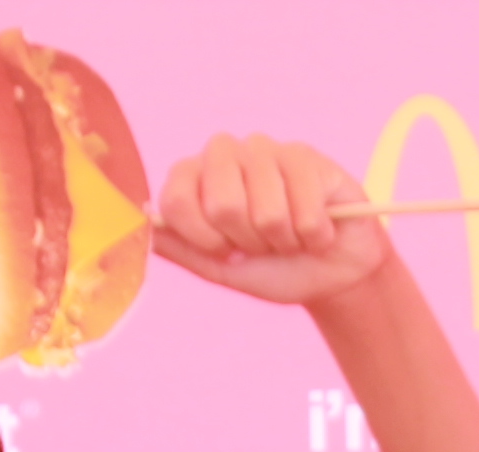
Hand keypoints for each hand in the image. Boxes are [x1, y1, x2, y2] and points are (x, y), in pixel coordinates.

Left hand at [151, 134, 389, 305]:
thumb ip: (182, 249)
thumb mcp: (222, 269)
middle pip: (222, 204)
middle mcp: (225, 154)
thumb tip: (144, 223)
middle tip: (263, 242)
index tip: (226, 249)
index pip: (176, 200)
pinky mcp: (306, 157)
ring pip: (267, 211)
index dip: (204, 239)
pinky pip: (304, 210)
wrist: (333, 275)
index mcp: (195, 177)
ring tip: (291, 236)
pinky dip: (314, 235)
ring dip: (284, 240)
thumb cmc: (275, 269)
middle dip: (249, 240)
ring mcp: (265, 150)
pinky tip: (318, 229)